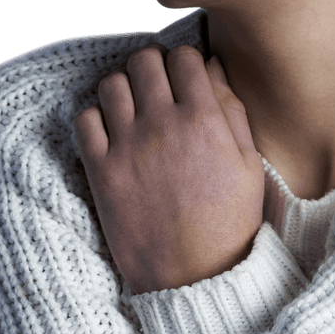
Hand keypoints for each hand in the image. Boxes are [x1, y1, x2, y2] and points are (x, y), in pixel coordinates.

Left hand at [73, 45, 264, 292]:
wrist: (195, 275)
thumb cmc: (229, 221)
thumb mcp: (250, 164)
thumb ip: (232, 111)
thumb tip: (213, 69)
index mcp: (205, 120)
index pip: (185, 58)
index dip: (186, 61)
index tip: (185, 75)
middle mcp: (163, 125)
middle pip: (144, 61)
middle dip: (153, 65)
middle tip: (157, 84)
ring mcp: (128, 147)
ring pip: (112, 84)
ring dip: (124, 88)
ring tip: (133, 106)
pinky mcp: (101, 171)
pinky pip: (85, 120)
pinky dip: (96, 118)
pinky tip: (112, 132)